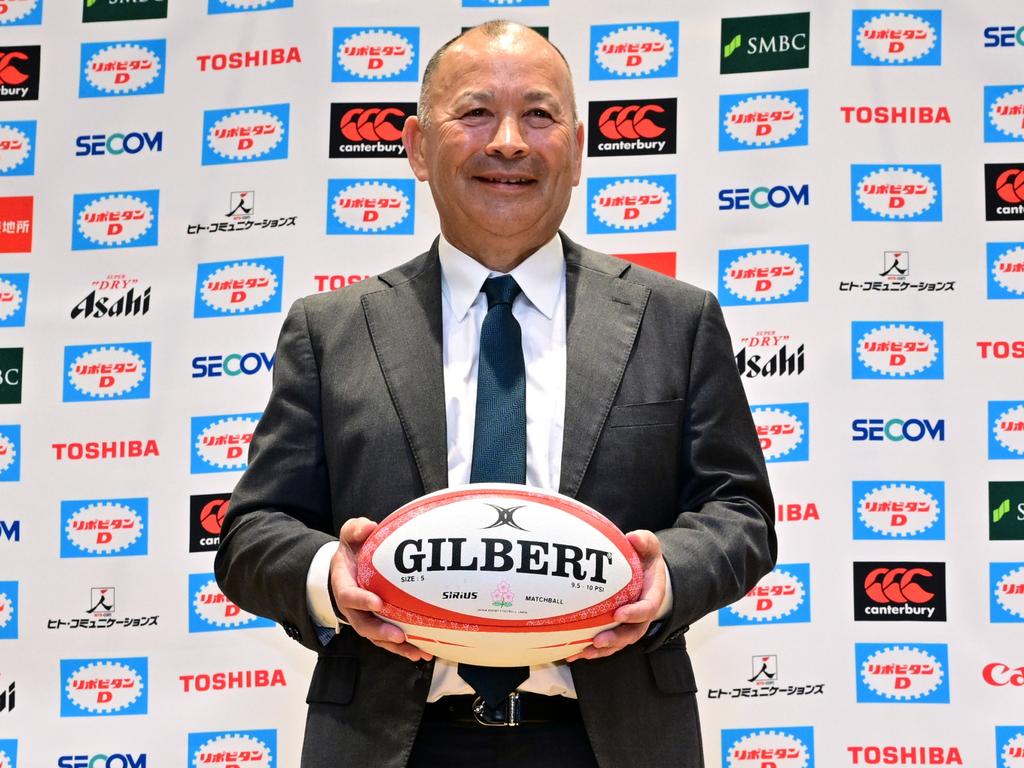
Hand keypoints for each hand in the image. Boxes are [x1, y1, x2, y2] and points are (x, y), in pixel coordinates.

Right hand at [329, 517, 432, 662]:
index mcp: (343, 584)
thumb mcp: (350, 534)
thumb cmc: (352, 549)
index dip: (361, 601)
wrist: (348, 564)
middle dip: (381, 632)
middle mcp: (353, 607)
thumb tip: (369, 527)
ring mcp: (365, 617)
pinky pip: (390, 639)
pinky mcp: (378, 623)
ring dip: (397, 647)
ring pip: (378, 638)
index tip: (378, 603)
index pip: (348, 596)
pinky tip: (425, 652)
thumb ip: (356, 529)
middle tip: (399, 636)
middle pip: (363, 625)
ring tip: (418, 652)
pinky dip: (406, 647)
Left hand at [567, 529, 666, 661]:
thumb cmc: (645, 557)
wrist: (645, 571)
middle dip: (616, 639)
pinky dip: (590, 649)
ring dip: (601, 650)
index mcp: (652, 596)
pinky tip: (572, 653)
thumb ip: (644, 541)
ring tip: (583, 652)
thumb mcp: (649, 545)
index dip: (635, 614)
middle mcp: (642, 615)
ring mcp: (629, 624)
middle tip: (598, 640)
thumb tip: (633, 537)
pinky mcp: (616, 627)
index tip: (619, 613)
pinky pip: (605, 642)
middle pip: (632, 633)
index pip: (647, 608)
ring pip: (618, 642)